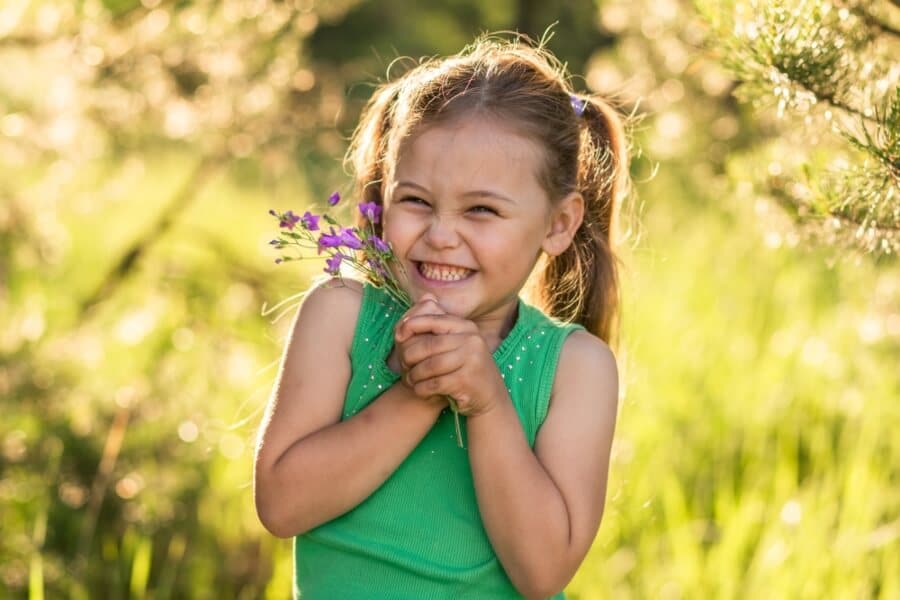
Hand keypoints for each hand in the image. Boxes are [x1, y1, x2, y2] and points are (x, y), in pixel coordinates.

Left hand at [394, 301, 506, 417]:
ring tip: (411, 380)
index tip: (398, 336)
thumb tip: (424, 298)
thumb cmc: (465, 367)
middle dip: (409, 356)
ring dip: (415, 375)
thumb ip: (438, 323)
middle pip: (429, 345)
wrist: (489, 396)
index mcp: (466, 327)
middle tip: (403, 366)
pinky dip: (422, 389)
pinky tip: (421, 390)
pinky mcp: (467, 381)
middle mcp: (472, 340)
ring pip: (430, 366)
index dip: (411, 325)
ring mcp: (472, 360)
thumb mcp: (456, 342)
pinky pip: (434, 384)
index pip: (433, 319)